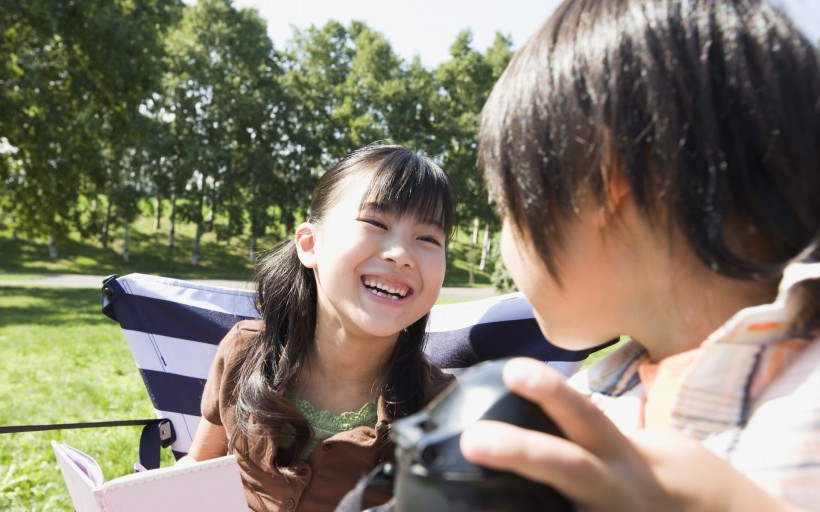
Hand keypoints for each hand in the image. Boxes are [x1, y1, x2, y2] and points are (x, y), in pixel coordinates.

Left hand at [459, 358, 801, 511]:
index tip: (511, 370)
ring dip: (522, 499)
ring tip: (481, 475)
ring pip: (570, 507)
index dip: (551, 392)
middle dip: (523, 451)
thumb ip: (594, 431)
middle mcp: (618, 488)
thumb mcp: (643, 445)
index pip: (585, 415)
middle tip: (472, 440)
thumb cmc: (671, 476)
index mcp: (624, 453)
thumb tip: (536, 402)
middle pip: (570, 467)